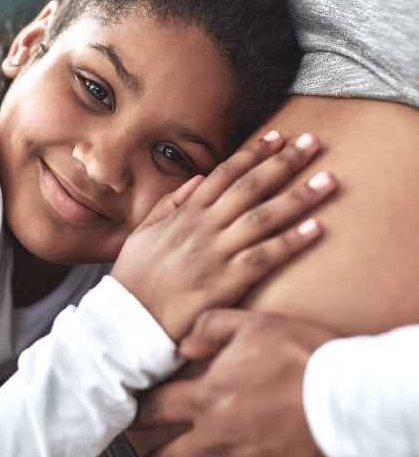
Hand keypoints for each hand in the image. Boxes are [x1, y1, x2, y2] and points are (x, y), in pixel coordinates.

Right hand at [111, 132, 336, 340]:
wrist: (128, 320)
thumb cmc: (136, 276)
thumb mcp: (144, 231)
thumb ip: (170, 203)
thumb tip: (197, 180)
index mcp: (186, 213)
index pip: (224, 174)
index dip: (253, 153)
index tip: (277, 137)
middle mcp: (204, 227)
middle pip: (250, 187)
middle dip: (283, 163)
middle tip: (313, 143)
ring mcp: (216, 253)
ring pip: (263, 217)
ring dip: (297, 197)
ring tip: (327, 180)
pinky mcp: (226, 283)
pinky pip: (264, 258)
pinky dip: (290, 242)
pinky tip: (316, 228)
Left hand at [132, 309, 336, 456]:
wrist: (345, 395)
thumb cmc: (299, 355)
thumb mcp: (252, 324)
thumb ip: (210, 328)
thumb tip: (185, 345)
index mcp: (209, 396)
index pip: (157, 409)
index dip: (138, 413)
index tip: (131, 414)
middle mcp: (218, 434)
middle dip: (151, 453)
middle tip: (143, 449)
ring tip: (176, 455)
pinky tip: (222, 456)